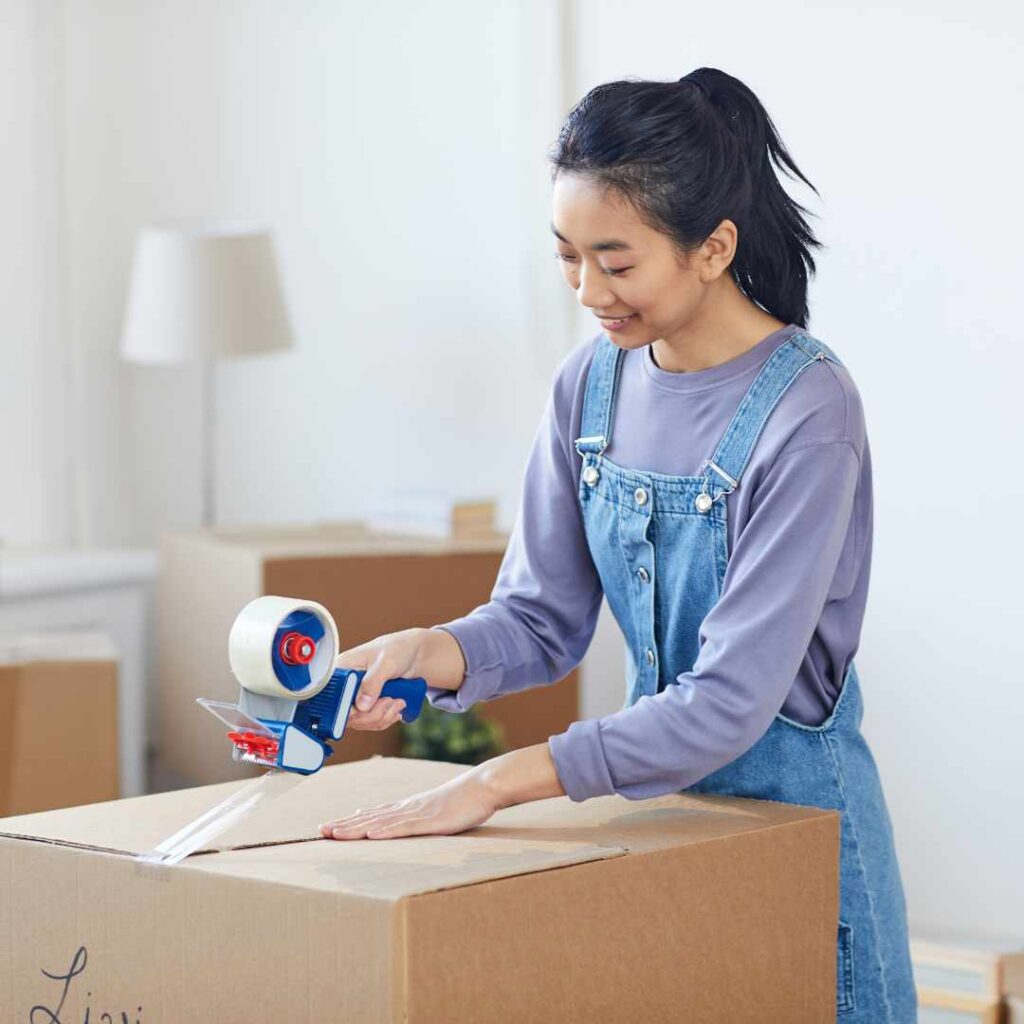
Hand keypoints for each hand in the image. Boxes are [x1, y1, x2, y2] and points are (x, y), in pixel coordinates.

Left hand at [319, 769, 501, 839]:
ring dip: (356, 828)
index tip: (328, 827)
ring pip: (380, 822)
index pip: (372, 814)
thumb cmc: (462, 799)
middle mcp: (407, 808)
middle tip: (319, 831)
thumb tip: (395, 822)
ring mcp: (417, 813)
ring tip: (334, 833)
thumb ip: (414, 815)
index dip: (349, 821)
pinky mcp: (431, 821)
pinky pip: (405, 827)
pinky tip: (371, 835)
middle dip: (344, 825)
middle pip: (369, 817)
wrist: (483, 786)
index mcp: (407, 807)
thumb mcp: (434, 808)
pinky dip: (386, 831)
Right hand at [336, 627, 464, 731]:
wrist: (415, 655)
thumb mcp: (387, 662)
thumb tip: (361, 705)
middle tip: (390, 701)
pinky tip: (396, 706)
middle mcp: (345, 685)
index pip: (333, 697)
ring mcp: (356, 697)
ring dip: (383, 716)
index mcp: (342, 669)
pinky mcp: (367, 705)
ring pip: (361, 722)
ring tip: (397, 702)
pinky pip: (371, 722)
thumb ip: (373, 682)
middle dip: (372, 714)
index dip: (347, 709)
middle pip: (347, 715)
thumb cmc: (398, 649)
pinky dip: (386, 718)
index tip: (366, 708)